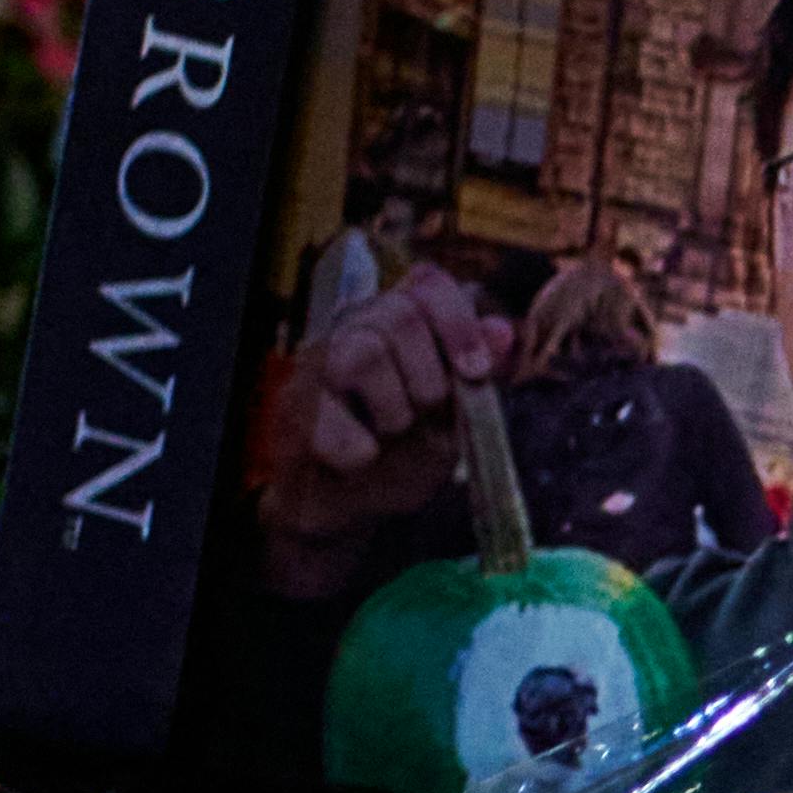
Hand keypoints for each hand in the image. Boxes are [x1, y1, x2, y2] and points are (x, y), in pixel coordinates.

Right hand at [257, 265, 498, 594]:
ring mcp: (313, 365)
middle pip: (398, 316)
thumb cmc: (402, 455)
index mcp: (396, 322)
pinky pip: (329, 419)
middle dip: (429, 378)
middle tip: (426, 415)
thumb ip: (477, 374)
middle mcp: (350, 329)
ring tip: (391, 434)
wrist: (348, 509)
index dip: (458, 321)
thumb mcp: (455, 417)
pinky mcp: (290, 409)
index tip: (477, 372)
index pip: (427, 283)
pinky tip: (361, 460)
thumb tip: (503, 331)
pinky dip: (359, 451)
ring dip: (394, 410)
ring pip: (361, 355)